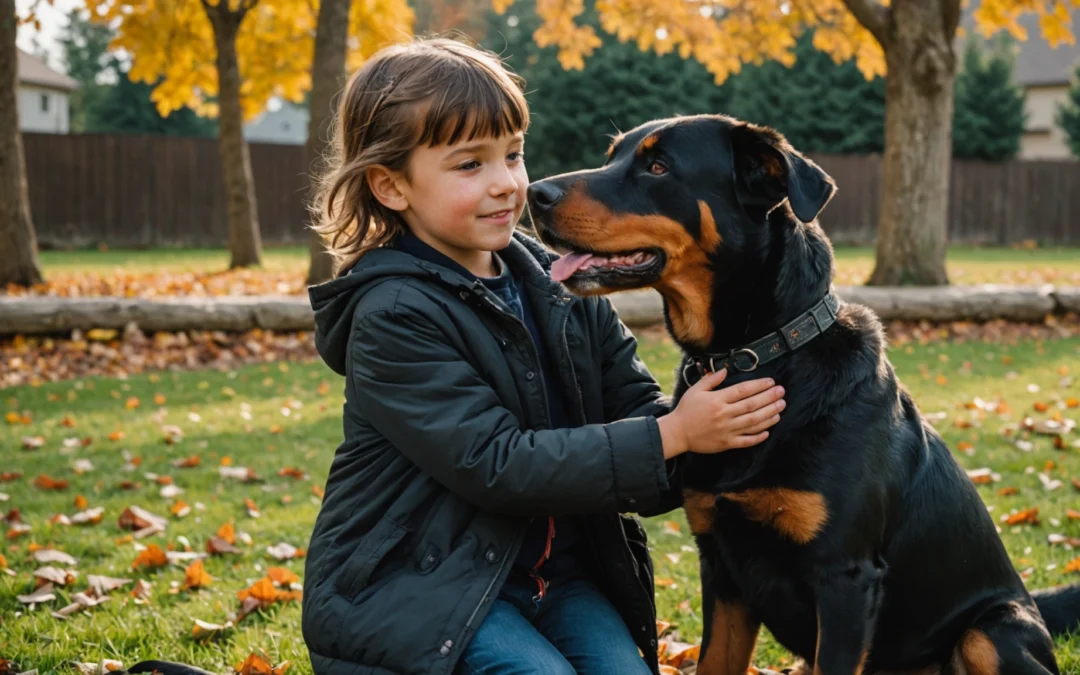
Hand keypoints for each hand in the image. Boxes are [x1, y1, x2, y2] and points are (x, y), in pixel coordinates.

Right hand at [658, 368, 784, 458]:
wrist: (677, 433)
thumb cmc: (686, 410)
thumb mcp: (696, 390)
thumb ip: (711, 379)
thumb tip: (726, 370)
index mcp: (717, 400)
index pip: (743, 390)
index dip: (759, 385)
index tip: (771, 382)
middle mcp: (724, 415)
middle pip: (752, 405)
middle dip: (769, 398)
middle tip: (782, 393)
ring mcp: (726, 430)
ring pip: (753, 422)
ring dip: (769, 415)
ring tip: (780, 408)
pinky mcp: (726, 443)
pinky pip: (746, 440)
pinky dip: (758, 437)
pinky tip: (768, 431)